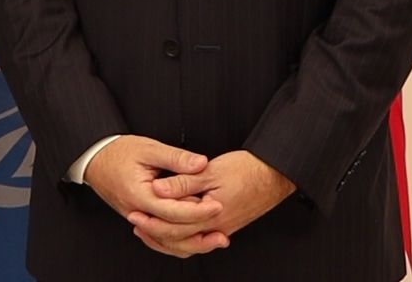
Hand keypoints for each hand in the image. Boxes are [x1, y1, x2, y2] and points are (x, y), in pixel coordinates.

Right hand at [82, 136, 220, 254]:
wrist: (94, 158)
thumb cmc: (118, 151)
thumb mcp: (149, 148)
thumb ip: (176, 158)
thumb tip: (201, 163)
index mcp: (139, 195)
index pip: (173, 211)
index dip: (198, 211)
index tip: (218, 205)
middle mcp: (137, 212)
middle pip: (171, 231)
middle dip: (199, 231)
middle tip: (222, 228)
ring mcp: (137, 218)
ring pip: (166, 239)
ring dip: (191, 241)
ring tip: (214, 238)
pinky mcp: (140, 218)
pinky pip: (160, 236)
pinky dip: (177, 238)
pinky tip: (194, 236)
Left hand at [129, 151, 296, 256]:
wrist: (275, 174)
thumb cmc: (247, 169)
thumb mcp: (210, 171)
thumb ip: (182, 182)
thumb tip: (158, 190)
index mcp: (211, 216)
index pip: (174, 229)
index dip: (152, 222)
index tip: (135, 214)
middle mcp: (217, 228)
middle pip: (180, 240)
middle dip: (155, 233)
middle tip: (136, 223)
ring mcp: (223, 228)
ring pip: (190, 242)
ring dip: (168, 237)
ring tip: (149, 228)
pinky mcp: (227, 224)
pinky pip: (200, 237)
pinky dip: (184, 235)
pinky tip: (176, 227)